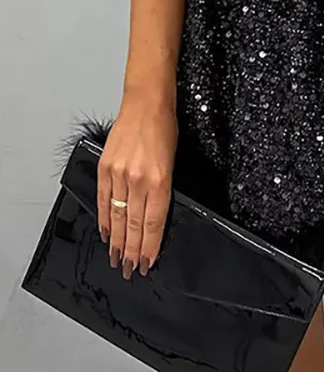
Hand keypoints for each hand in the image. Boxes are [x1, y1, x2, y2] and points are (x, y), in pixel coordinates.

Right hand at [97, 91, 177, 278]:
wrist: (146, 102)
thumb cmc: (164, 127)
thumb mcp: (174, 160)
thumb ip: (163, 189)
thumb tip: (155, 217)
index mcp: (160, 179)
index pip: (153, 223)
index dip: (149, 246)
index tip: (146, 263)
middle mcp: (138, 179)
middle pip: (133, 225)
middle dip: (131, 251)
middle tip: (129, 270)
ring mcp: (119, 173)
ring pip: (117, 216)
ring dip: (116, 241)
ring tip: (116, 259)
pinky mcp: (105, 167)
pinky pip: (102, 199)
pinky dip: (103, 218)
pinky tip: (105, 233)